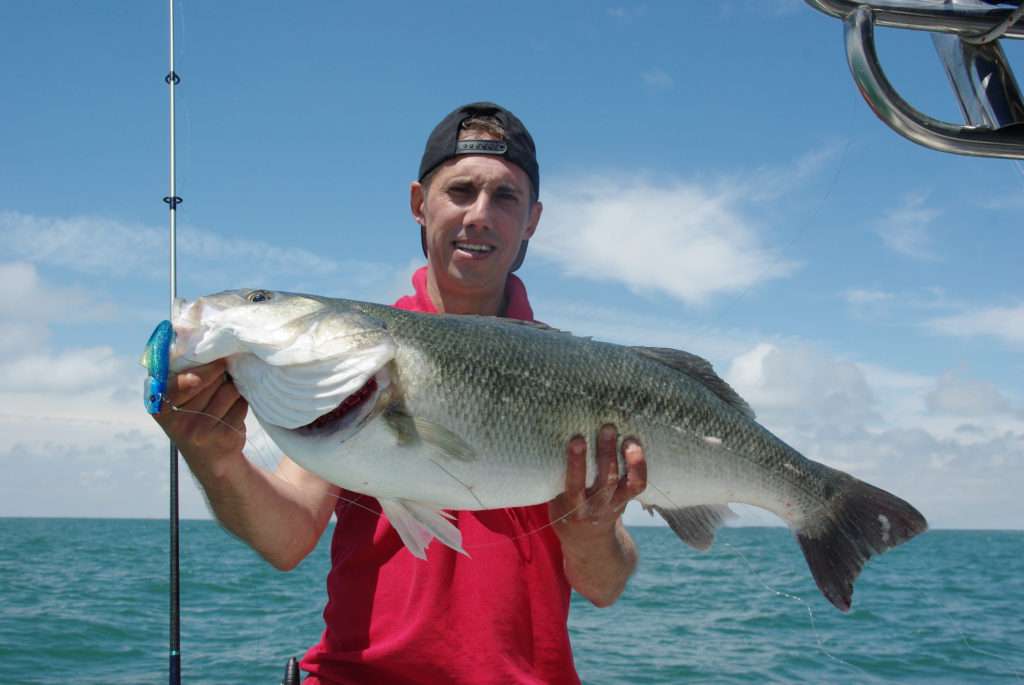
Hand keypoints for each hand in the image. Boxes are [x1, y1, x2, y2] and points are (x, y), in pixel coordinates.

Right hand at [151, 359, 247, 479]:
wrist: (211, 459)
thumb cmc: (194, 417)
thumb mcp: (176, 398)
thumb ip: (179, 372)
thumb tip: (192, 331)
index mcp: (158, 405)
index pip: (181, 380)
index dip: (201, 370)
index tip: (217, 363)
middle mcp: (176, 421)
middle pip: (211, 379)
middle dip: (220, 375)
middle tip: (221, 378)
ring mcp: (200, 431)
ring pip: (229, 389)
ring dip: (233, 388)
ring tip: (224, 398)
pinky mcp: (223, 437)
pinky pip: (241, 404)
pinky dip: (241, 403)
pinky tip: (232, 412)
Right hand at [549, 424, 646, 541]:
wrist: (588, 542)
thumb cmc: (566, 510)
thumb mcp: (555, 500)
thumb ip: (558, 478)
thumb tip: (555, 440)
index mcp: (573, 507)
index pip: (575, 484)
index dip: (577, 462)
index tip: (578, 439)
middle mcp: (595, 506)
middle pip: (605, 480)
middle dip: (606, 452)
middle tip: (608, 428)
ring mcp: (614, 504)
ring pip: (627, 483)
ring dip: (629, 459)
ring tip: (628, 438)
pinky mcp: (626, 501)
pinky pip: (637, 485)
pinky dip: (639, 466)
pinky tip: (636, 447)